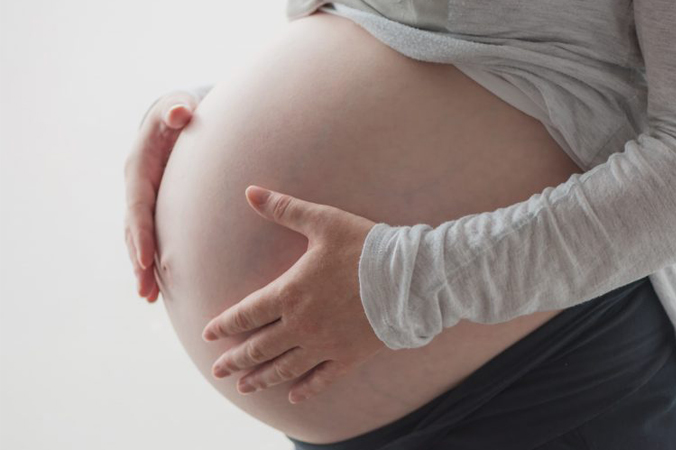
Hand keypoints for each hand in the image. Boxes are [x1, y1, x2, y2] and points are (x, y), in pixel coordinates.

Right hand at [123, 90, 200, 301]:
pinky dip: (152, 261)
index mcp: (139, 170)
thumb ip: (177, 109)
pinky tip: (159, 288)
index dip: (142, 233)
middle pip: (135, 230)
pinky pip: (151, 238)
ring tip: (147, 297)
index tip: (146, 260)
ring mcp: (144, 201)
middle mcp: (137, 189)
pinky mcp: (156, 209)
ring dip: (142, 268)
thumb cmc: (179, 111)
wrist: (176, 115)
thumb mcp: (177, 105)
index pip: (138, 207)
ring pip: (140, 239)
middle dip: (139, 261)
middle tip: (145, 290)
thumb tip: (181, 113)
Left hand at [201, 186, 385, 403]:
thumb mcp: (322, 221)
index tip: (208, 334)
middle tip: (218, 371)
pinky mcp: (347, 356)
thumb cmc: (364, 246)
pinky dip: (305, 388)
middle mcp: (301, 324)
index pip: (246, 314)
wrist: (407, 277)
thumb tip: (250, 191)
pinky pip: (321, 378)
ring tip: (244, 387)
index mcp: (290, 293)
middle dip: (235, 360)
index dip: (224, 325)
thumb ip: (284, 209)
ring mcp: (324, 344)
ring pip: (284, 368)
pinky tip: (293, 397)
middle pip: (259, 347)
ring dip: (261, 378)